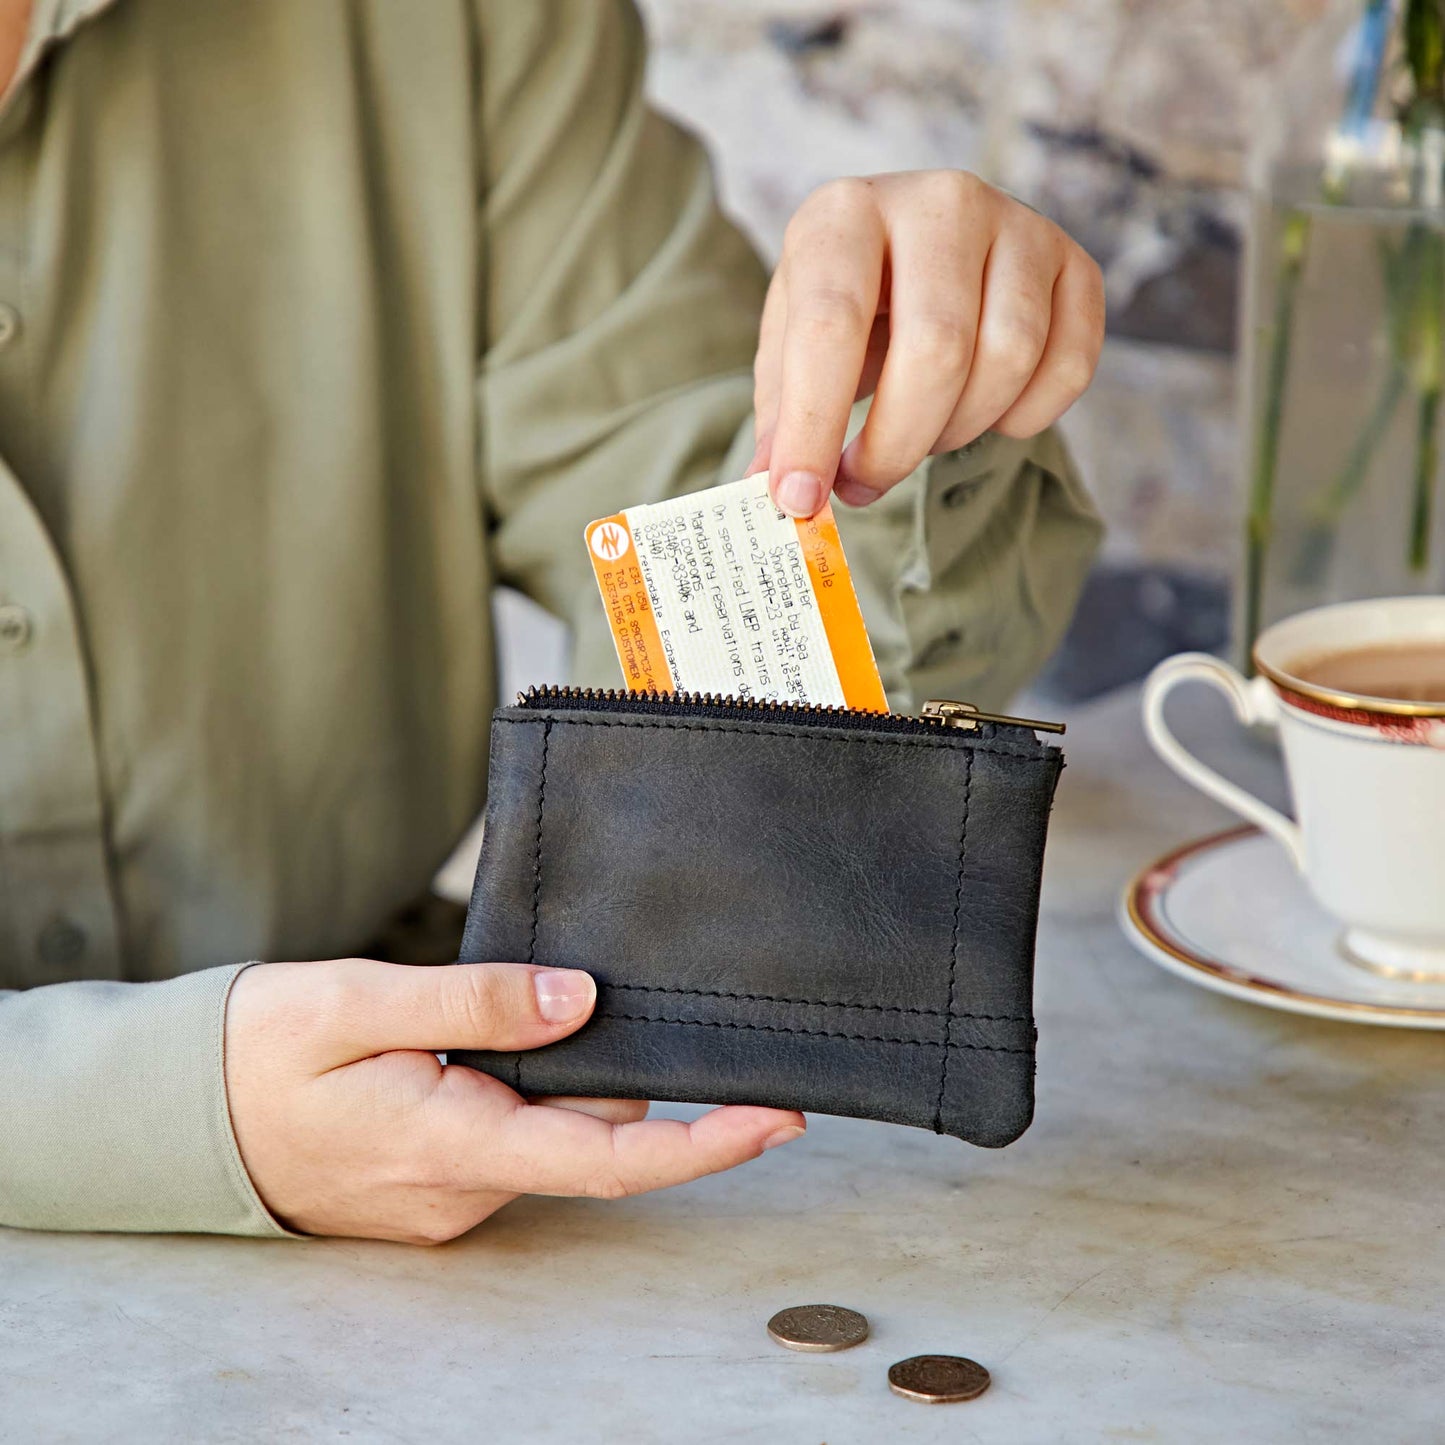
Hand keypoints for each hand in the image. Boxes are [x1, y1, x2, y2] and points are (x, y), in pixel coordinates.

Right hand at [224, 959, 805, 1242]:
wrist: (177, 1112)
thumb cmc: (259, 1052)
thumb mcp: (360, 1005)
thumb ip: (477, 1003)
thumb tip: (584, 999)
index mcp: (454, 1147)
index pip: (610, 1160)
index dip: (704, 1143)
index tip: (777, 1115)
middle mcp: (464, 1188)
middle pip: (592, 1136)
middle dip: (642, 1079)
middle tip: (676, 1008)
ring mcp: (449, 1192)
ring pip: (553, 1132)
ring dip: (582, 1078)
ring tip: (587, 1007)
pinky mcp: (436, 1177)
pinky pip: (514, 1135)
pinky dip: (541, 1090)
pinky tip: (534, 1037)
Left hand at [751, 170, 1104, 516]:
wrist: (914, 255)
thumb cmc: (845, 306)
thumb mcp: (791, 347)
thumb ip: (782, 416)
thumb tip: (776, 490)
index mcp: (845, 213)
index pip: (832, 326)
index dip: (814, 426)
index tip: (800, 498)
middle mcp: (939, 201)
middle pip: (938, 351)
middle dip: (896, 445)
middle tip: (863, 482)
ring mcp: (1018, 224)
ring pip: (1008, 361)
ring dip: (957, 432)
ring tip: (921, 432)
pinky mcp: (1075, 263)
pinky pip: (1069, 369)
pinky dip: (1023, 420)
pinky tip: (983, 410)